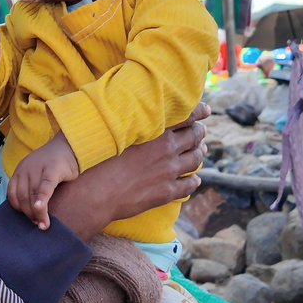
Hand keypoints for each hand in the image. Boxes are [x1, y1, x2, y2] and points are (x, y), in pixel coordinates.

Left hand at [8, 131, 78, 229]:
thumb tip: (31, 216)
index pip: (13, 195)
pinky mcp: (52, 169)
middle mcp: (25, 169)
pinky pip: (45, 187)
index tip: (29, 220)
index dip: (19, 210)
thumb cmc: (52, 166)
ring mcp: (38, 168)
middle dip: (30, 215)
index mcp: (20, 172)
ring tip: (44, 224)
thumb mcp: (36, 175)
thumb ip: (31, 190)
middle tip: (39, 225)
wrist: (68, 146)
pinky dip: (42, 199)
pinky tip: (42, 209)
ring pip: (33, 195)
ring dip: (37, 213)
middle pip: (23, 198)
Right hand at [48, 103, 210, 241]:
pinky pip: (188, 185)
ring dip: (200, 153)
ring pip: (195, 159)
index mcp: (156, 131)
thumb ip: (132, 122)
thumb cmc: (98, 158)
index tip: (207, 109)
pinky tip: (195, 179)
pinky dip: (194, 180)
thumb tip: (136, 113)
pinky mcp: (166, 192)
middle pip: (194, 136)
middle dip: (200, 131)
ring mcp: (169, 171)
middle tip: (201, 130)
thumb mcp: (116, 132)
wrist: (95, 192)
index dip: (199, 112)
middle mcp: (167, 149)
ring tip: (201, 150)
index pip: (186, 116)